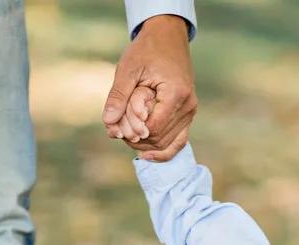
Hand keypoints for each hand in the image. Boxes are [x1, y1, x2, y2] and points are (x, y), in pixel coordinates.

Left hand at [103, 15, 196, 160]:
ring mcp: (190, 112)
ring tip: (127, 138)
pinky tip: (147, 154)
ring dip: (147, 145)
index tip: (117, 127)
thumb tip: (108, 122)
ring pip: (168, 144)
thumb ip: (118, 96)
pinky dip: (163, 150)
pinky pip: (179, 141)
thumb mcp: (128, 69)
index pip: (152, 129)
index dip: (133, 132)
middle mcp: (188, 106)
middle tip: (118, 133)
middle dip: (137, 140)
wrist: (168, 37)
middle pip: (159, 139)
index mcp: (176, 94)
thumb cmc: (147, 50)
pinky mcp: (189, 114)